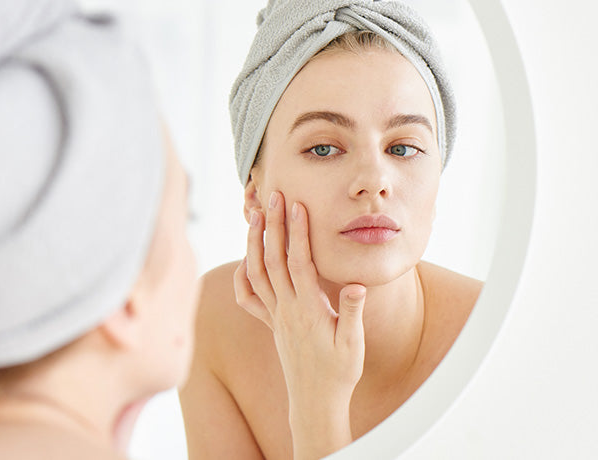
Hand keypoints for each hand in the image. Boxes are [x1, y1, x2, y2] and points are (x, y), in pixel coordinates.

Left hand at [233, 191, 365, 458]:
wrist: (316, 401)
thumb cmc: (339, 372)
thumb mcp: (353, 344)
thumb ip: (352, 312)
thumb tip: (354, 285)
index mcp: (308, 310)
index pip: (299, 263)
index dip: (297, 232)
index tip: (296, 205)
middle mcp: (286, 310)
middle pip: (273, 260)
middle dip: (272, 225)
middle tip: (272, 195)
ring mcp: (275, 317)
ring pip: (256, 273)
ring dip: (254, 242)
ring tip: (255, 214)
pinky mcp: (271, 324)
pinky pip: (248, 297)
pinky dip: (242, 275)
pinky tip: (245, 258)